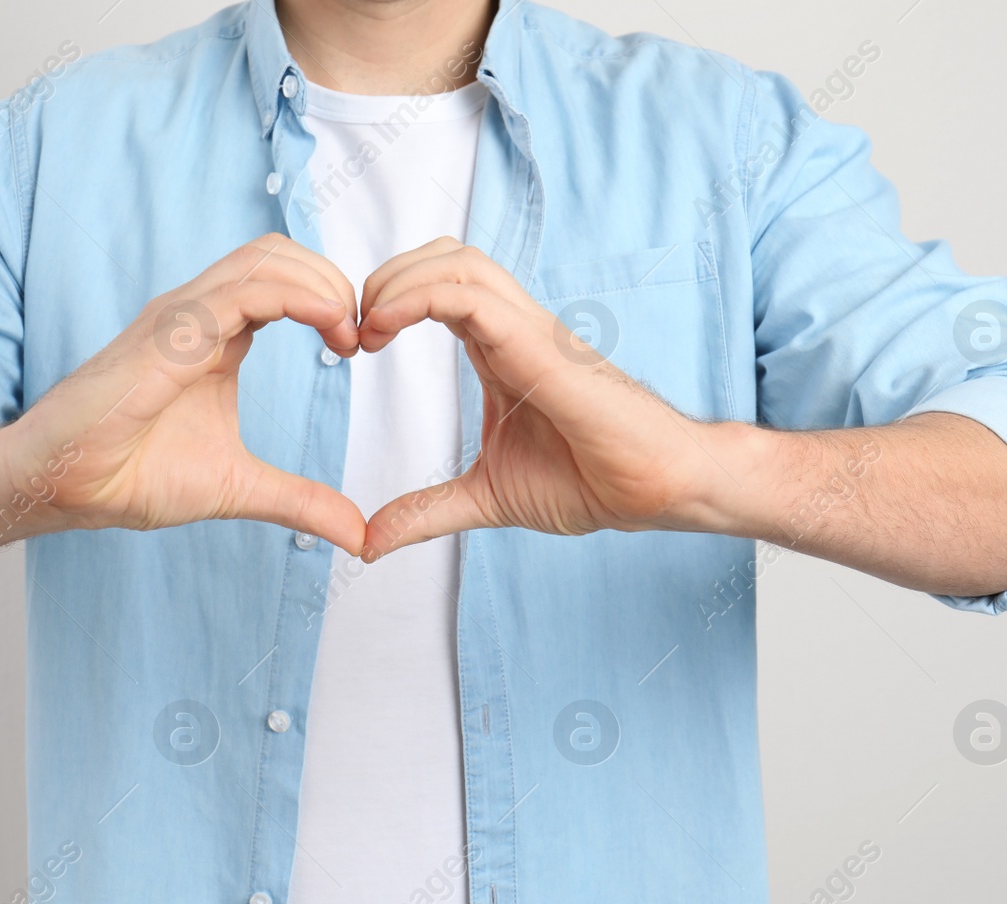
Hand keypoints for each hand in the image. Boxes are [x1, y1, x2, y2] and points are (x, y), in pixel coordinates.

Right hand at [0, 234, 367, 553]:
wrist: (60, 486)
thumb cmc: (129, 474)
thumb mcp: (238, 487)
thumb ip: (299, 502)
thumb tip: (357, 534)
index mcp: (214, 334)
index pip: (281, 279)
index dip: (328, 299)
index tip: (356, 346)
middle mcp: (197, 313)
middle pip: (279, 254)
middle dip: (333, 281)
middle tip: (362, 334)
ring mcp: (180, 318)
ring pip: (265, 260)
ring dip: (322, 284)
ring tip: (348, 331)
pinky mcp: (168, 335)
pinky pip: (241, 292)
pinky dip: (296, 298)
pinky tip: (325, 331)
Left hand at [355, 237, 733, 559]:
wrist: (655, 490)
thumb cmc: (591, 480)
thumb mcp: (486, 498)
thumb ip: (427, 513)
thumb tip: (370, 543)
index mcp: (501, 349)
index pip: (440, 286)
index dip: (389, 299)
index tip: (354, 344)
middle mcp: (515, 328)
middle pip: (444, 257)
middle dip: (386, 277)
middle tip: (351, 330)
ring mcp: (532, 332)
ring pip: (458, 263)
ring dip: (398, 281)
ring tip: (365, 327)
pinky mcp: (543, 348)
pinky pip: (474, 300)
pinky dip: (420, 299)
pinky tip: (385, 329)